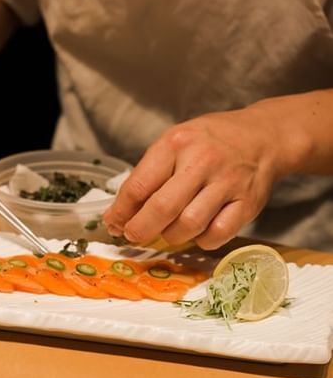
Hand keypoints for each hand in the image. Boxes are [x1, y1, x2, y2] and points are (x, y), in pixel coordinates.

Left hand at [102, 108, 283, 249]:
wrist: (262, 136)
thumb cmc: (209, 142)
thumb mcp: (174, 144)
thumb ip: (149, 175)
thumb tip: (121, 214)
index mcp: (176, 143)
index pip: (139, 185)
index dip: (121, 211)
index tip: (113, 223)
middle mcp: (202, 161)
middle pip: (162, 208)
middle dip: (140, 229)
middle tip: (133, 235)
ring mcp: (228, 183)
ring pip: (189, 225)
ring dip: (170, 236)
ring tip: (166, 230)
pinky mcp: (248, 203)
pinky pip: (216, 235)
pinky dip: (200, 240)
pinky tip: (196, 232)